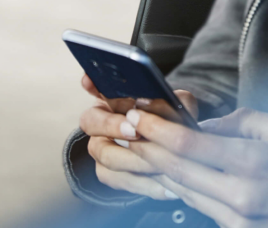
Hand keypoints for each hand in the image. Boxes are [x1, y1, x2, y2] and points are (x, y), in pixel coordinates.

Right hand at [78, 75, 198, 200]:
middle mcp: (101, 120)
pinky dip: (140, 183)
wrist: (176, 147)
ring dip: (130, 159)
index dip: (90, 83)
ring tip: (156, 163)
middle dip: (112, 125)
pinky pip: (117, 179)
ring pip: (104, 154)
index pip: (95, 85)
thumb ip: (173, 100)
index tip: (90, 80)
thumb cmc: (174, 119)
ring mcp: (101, 147)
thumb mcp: (178, 104)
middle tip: (135, 131)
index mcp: (114, 95)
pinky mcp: (109, 173)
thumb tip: (162, 102)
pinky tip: (162, 186)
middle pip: (91, 121)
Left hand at [104, 106, 267, 227]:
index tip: (139, 114)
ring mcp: (237, 222)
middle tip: (125, 127)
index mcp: (254, 164)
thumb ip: (245, 122)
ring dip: (155, 168)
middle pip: (175, 170)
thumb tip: (210, 124)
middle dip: (145, 147)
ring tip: (133, 147)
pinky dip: (179, 186)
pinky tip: (168, 172)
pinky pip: (198, 206)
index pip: (190, 146)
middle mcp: (240, 197)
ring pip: (180, 191)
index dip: (157, 129)